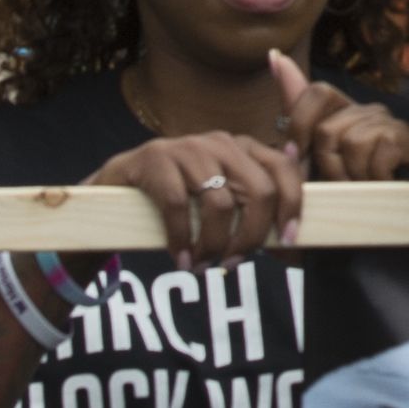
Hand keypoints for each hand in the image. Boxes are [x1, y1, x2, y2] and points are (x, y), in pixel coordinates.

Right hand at [91, 130, 301, 269]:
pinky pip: (178, 206)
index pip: (284, 170)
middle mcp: (221, 142)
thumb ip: (251, 209)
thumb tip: (292, 241)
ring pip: (220, 203)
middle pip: (259, 191)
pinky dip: (182, 240)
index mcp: (244, 148)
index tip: (289, 241)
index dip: (292, 206)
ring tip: (203, 265)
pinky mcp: (155, 159)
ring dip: (214, 244)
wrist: (115, 186)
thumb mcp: (217, 196)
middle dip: (252, 235)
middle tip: (235, 262)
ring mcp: (188, 147)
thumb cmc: (178, 197)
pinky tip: (180, 258)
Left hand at [277, 50, 408, 181]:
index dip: (300, 124)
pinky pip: (374, 158)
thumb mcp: (315, 150)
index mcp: (343, 111)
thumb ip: (296, 108)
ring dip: (350, 177)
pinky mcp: (405, 139)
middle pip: (327, 129)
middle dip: (326, 165)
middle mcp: (367, 109)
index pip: (316, 91)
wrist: (395, 208)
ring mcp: (388, 122)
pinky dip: (372, 179)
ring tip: (361, 187)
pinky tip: (381, 184)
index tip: (297, 155)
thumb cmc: (350, 182)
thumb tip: (273, 54)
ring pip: (350, 145)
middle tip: (339, 182)